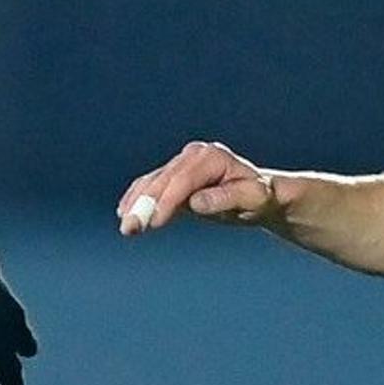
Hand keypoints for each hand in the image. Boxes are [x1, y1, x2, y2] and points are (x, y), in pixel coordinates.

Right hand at [116, 142, 283, 233]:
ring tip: (126, 228)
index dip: (167, 201)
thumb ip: (226, 199)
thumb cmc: (258, 198)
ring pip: (152, 182)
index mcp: (212, 157)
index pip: (183, 179)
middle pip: (163, 180)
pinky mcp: (175, 175)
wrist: (258, 194)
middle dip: (144, 205)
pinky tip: (125, 212)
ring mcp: (182, 163)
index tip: (153, 223)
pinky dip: (137, 199)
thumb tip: (197, 202)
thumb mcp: (252, 200)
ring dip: (136, 204)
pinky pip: (151, 185)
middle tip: (130, 229)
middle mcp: (194, 155)